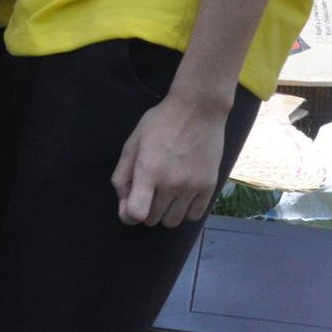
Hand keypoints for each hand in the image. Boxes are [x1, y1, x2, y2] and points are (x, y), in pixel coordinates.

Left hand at [111, 91, 229, 227]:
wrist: (198, 110)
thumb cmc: (161, 123)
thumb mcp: (133, 142)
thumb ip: (122, 173)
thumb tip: (123, 200)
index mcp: (149, 170)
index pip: (136, 214)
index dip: (128, 214)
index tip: (129, 204)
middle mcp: (171, 183)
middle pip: (153, 220)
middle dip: (145, 209)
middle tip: (149, 190)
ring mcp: (193, 187)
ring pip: (173, 222)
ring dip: (165, 212)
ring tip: (165, 193)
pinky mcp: (209, 187)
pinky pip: (194, 216)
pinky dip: (185, 211)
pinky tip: (182, 195)